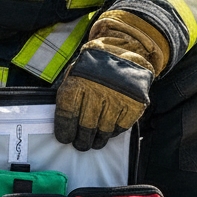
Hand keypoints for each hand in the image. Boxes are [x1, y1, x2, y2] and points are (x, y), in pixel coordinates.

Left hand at [54, 11, 167, 150]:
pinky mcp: (134, 104)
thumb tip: (62, 123)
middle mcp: (97, 91)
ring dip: (97, 140)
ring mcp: (118, 98)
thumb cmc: (94, 67)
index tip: (65, 138)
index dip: (64, 130)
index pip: (67, 115)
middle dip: (81, 140)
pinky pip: (121, 127)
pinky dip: (114, 132)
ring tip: (94, 142)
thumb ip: (69, 96)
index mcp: (78, 83)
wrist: (124, 52)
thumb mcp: (75, 74)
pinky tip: (109, 130)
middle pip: (85, 127)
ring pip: (104, 131)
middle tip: (80, 144)